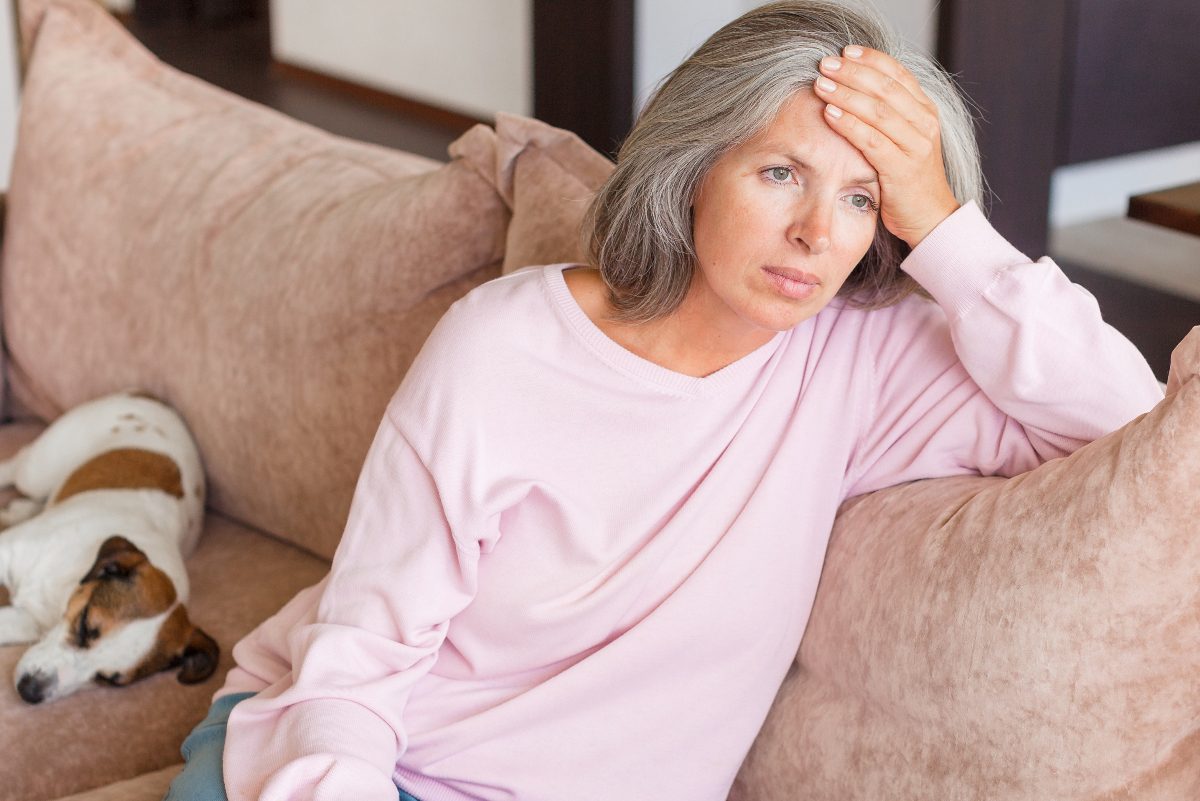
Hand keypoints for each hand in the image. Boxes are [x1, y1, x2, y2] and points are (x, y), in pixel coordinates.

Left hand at [814, 45, 959, 248]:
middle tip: (825, 64)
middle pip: (886, 88)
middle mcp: (925, 124)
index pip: (899, 74)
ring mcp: (916, 146)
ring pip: (878, 111)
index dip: (871, 59)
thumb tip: (854, 88)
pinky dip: (849, 124)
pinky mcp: (902, 168)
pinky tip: (829, 113)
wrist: (929, 217)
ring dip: (846, 95)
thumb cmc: (907, 178)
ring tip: (821, 84)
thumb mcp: (903, 140)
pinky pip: (872, 141)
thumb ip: (887, 115)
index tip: (845, 51)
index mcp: (925, 111)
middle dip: (853, 73)